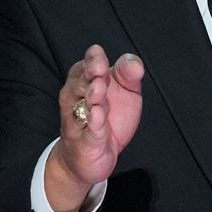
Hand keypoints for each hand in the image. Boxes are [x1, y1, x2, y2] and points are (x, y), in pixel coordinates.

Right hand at [44, 44, 143, 211]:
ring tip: (98, 87)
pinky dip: (93, 122)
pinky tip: (98, 114)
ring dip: (91, 95)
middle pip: (81, 82)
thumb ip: (128, 75)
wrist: (90, 158)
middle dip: (90, 74)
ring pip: (83, 105)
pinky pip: (89, 130)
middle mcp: (77, 98)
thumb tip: (134, 63)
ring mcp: (79, 120)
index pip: (86, 65)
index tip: (97, 53)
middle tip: (99, 68)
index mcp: (86, 82)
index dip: (93, 59)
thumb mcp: (125, 92)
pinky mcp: (86, 142)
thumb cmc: (107, 119)